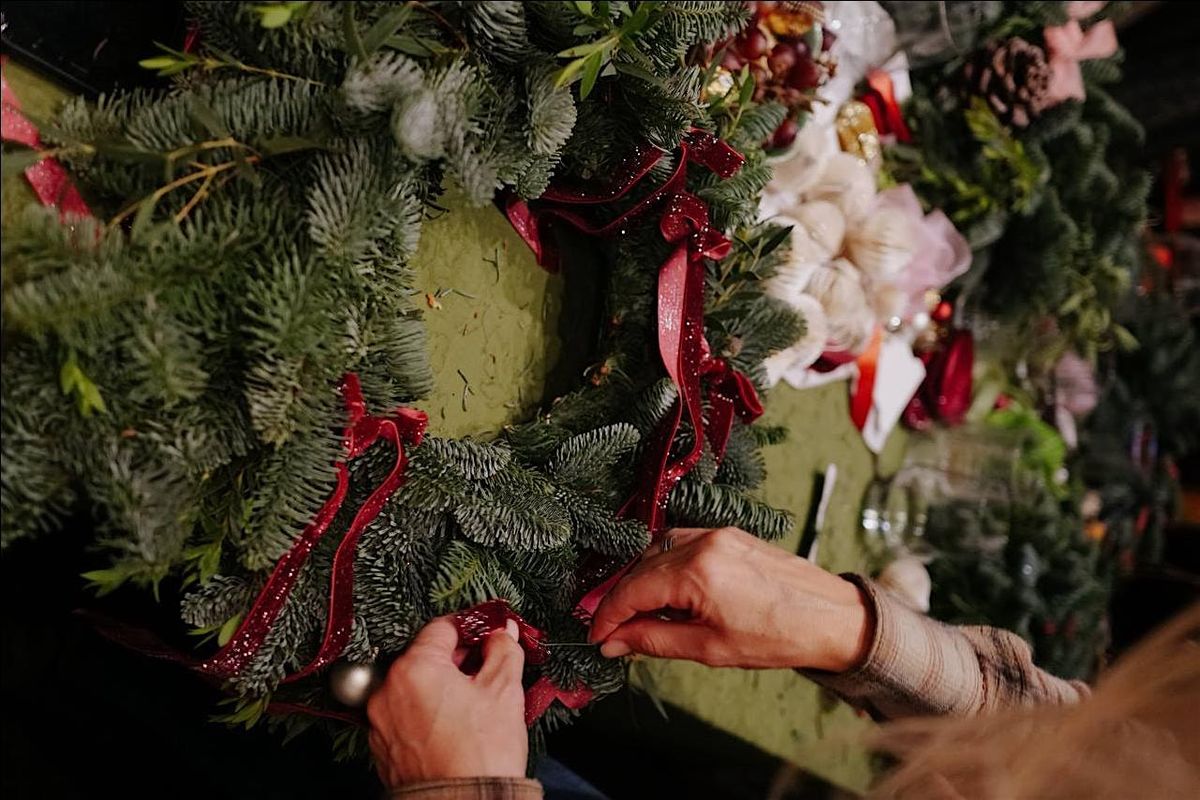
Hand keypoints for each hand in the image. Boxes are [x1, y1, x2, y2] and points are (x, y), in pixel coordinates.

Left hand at [367, 616, 526, 787]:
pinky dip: (425, 713)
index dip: (471, 628)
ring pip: (414, 687)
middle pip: (425, 657)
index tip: (488, 634)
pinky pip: (405, 715)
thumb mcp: (504, 690)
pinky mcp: (382, 747)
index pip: (442, 628)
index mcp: (415, 668)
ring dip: (440, 687)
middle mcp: (388, 690)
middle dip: (456, 660)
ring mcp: (381, 721)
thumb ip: (503, 650)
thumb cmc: (481, 755)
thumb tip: (501, 633)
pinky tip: (452, 726)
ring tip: (470, 704)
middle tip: (486, 670)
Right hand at [588, 527, 871, 671]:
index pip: (632, 590)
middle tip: (612, 631)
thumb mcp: (709, 648)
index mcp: (696, 571)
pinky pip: (681, 544)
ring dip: (642, 580)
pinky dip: (665, 565)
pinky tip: (669, 593)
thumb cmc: (778, 636)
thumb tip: (616, 641)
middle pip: (639, 566)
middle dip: (621, 599)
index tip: (596, 636)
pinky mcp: (729, 534)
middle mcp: (703, 542)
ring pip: (657, 550)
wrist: (831, 618)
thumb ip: (654, 640)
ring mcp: (717, 533)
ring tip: (641, 616)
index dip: (608, 616)